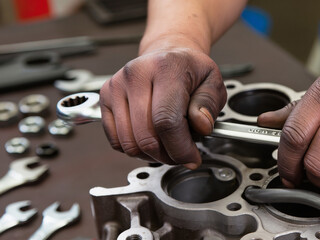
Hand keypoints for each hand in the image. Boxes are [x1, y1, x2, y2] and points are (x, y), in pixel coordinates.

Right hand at [100, 46, 225, 168]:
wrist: (166, 54)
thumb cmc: (189, 70)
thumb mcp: (212, 81)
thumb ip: (208, 104)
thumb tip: (201, 126)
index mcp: (166, 68)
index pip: (166, 121)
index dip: (180, 148)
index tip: (192, 158)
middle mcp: (136, 74)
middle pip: (146, 136)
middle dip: (168, 155)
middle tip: (182, 155)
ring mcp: (116, 85)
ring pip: (128, 143)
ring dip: (150, 155)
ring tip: (168, 146)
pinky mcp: (105, 97)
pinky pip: (115, 140)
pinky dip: (134, 149)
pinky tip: (151, 139)